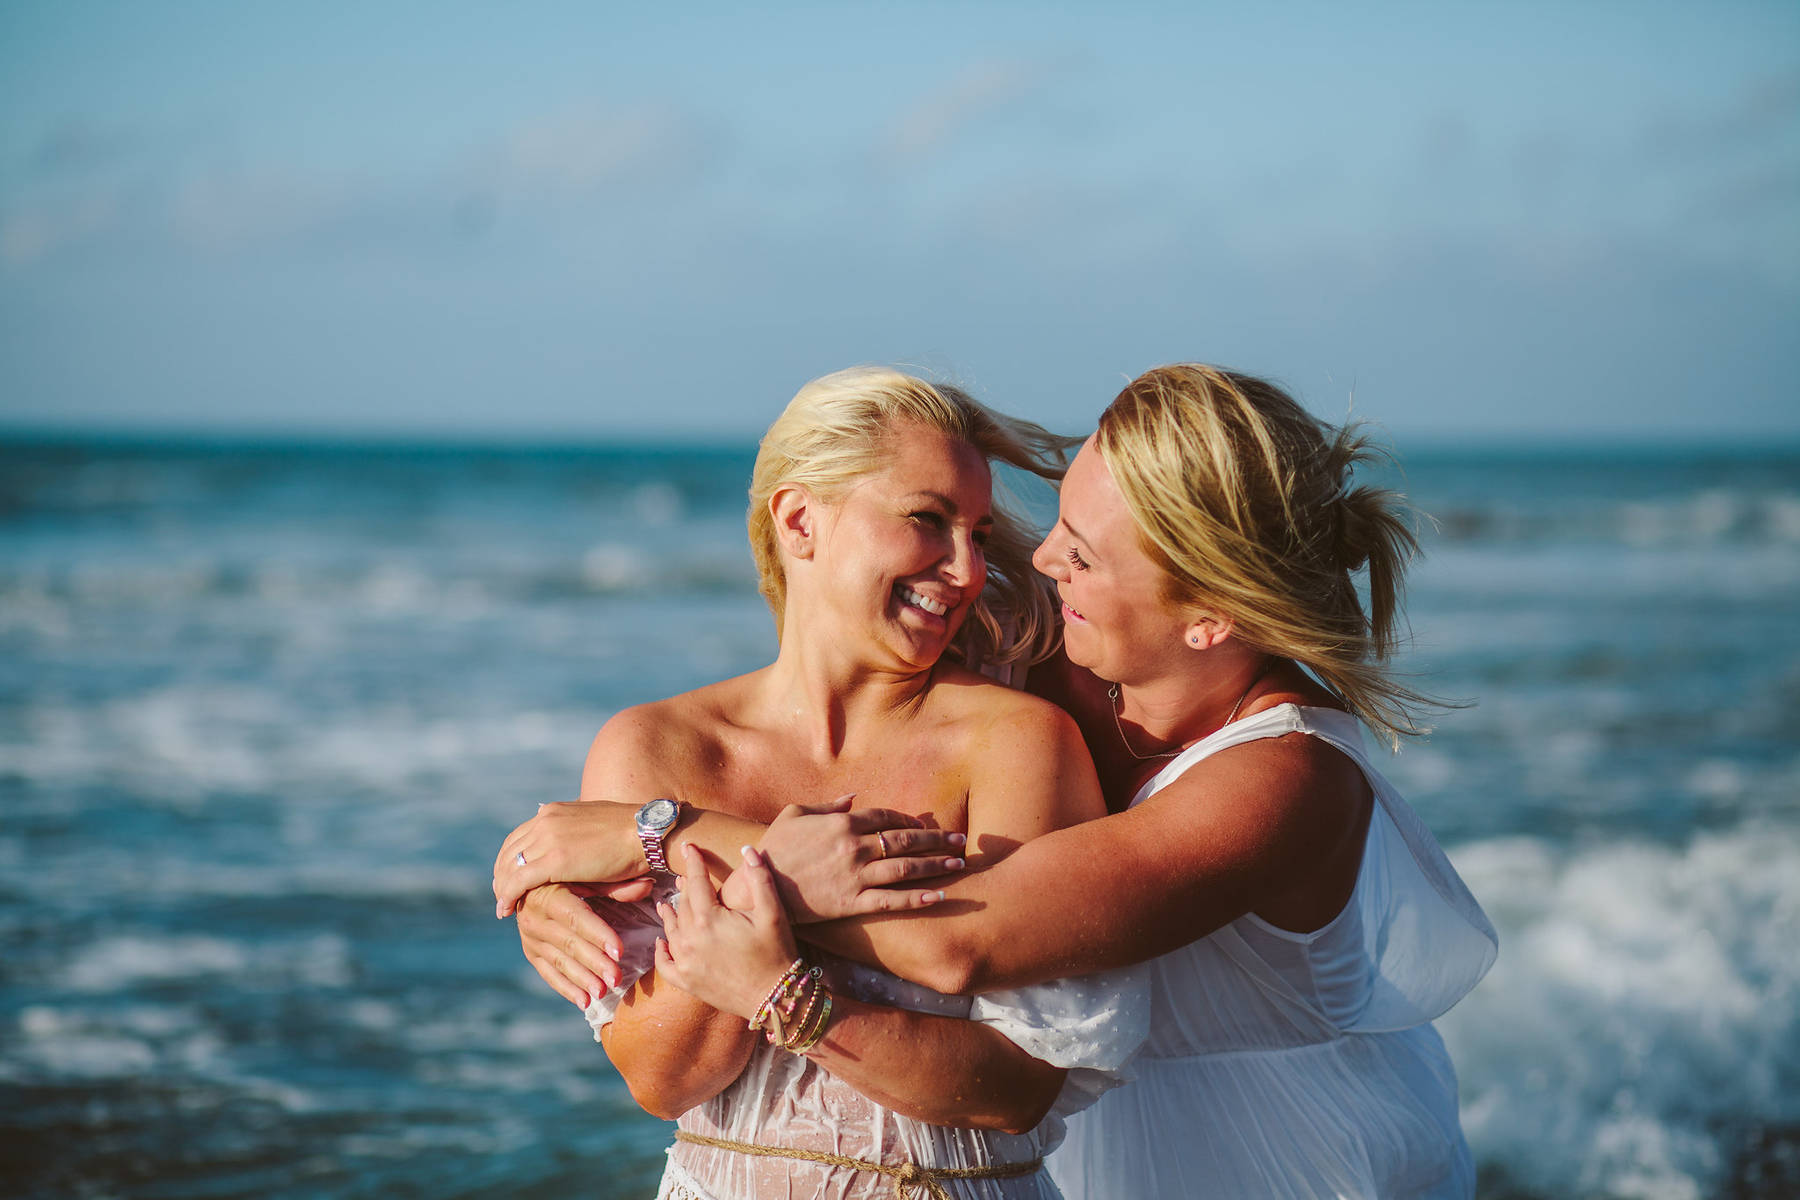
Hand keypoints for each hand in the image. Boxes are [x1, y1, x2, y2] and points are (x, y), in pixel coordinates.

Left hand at [494, 800, 643, 916]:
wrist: (646, 832)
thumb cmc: (630, 834)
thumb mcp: (594, 826)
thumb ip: (575, 831)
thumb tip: (571, 843)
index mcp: (554, 811)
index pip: (519, 835)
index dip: (510, 857)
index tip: (509, 874)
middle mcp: (546, 820)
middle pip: (510, 850)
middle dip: (502, 873)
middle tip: (501, 893)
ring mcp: (548, 839)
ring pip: (510, 866)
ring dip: (503, 887)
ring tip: (503, 905)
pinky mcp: (555, 860)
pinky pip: (520, 880)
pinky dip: (508, 895)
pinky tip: (506, 909)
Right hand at [516, 881, 649, 1003]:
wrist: (526, 886)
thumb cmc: (566, 878)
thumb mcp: (585, 876)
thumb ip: (614, 886)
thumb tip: (648, 885)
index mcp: (550, 895)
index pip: (576, 918)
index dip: (598, 935)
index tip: (619, 952)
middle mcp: (535, 918)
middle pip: (569, 944)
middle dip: (594, 963)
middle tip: (616, 979)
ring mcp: (530, 938)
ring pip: (559, 962)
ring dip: (582, 979)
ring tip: (602, 993)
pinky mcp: (531, 953)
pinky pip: (548, 974)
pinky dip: (566, 989)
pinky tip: (584, 1002)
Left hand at [655, 844, 797, 1020]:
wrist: (776, 999)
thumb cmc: (777, 953)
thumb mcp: (773, 913)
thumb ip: (759, 878)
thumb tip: (748, 849)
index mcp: (709, 919)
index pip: (696, 882)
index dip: (694, 861)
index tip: (689, 846)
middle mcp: (690, 939)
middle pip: (683, 905)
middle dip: (685, 887)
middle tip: (685, 875)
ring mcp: (685, 962)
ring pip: (671, 930)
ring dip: (669, 914)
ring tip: (667, 903)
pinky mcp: (686, 982)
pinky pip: (665, 964)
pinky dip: (660, 951)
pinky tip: (661, 942)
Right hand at [738, 796, 966, 922]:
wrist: (757, 886)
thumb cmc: (772, 848)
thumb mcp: (794, 814)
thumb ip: (827, 804)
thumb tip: (854, 797)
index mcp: (842, 822)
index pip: (886, 817)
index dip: (909, 820)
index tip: (924, 825)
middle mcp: (854, 846)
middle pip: (905, 840)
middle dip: (936, 840)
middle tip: (960, 841)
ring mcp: (855, 875)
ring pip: (905, 868)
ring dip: (936, 865)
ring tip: (959, 864)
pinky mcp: (853, 902)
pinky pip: (892, 900)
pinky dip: (918, 898)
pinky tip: (939, 896)